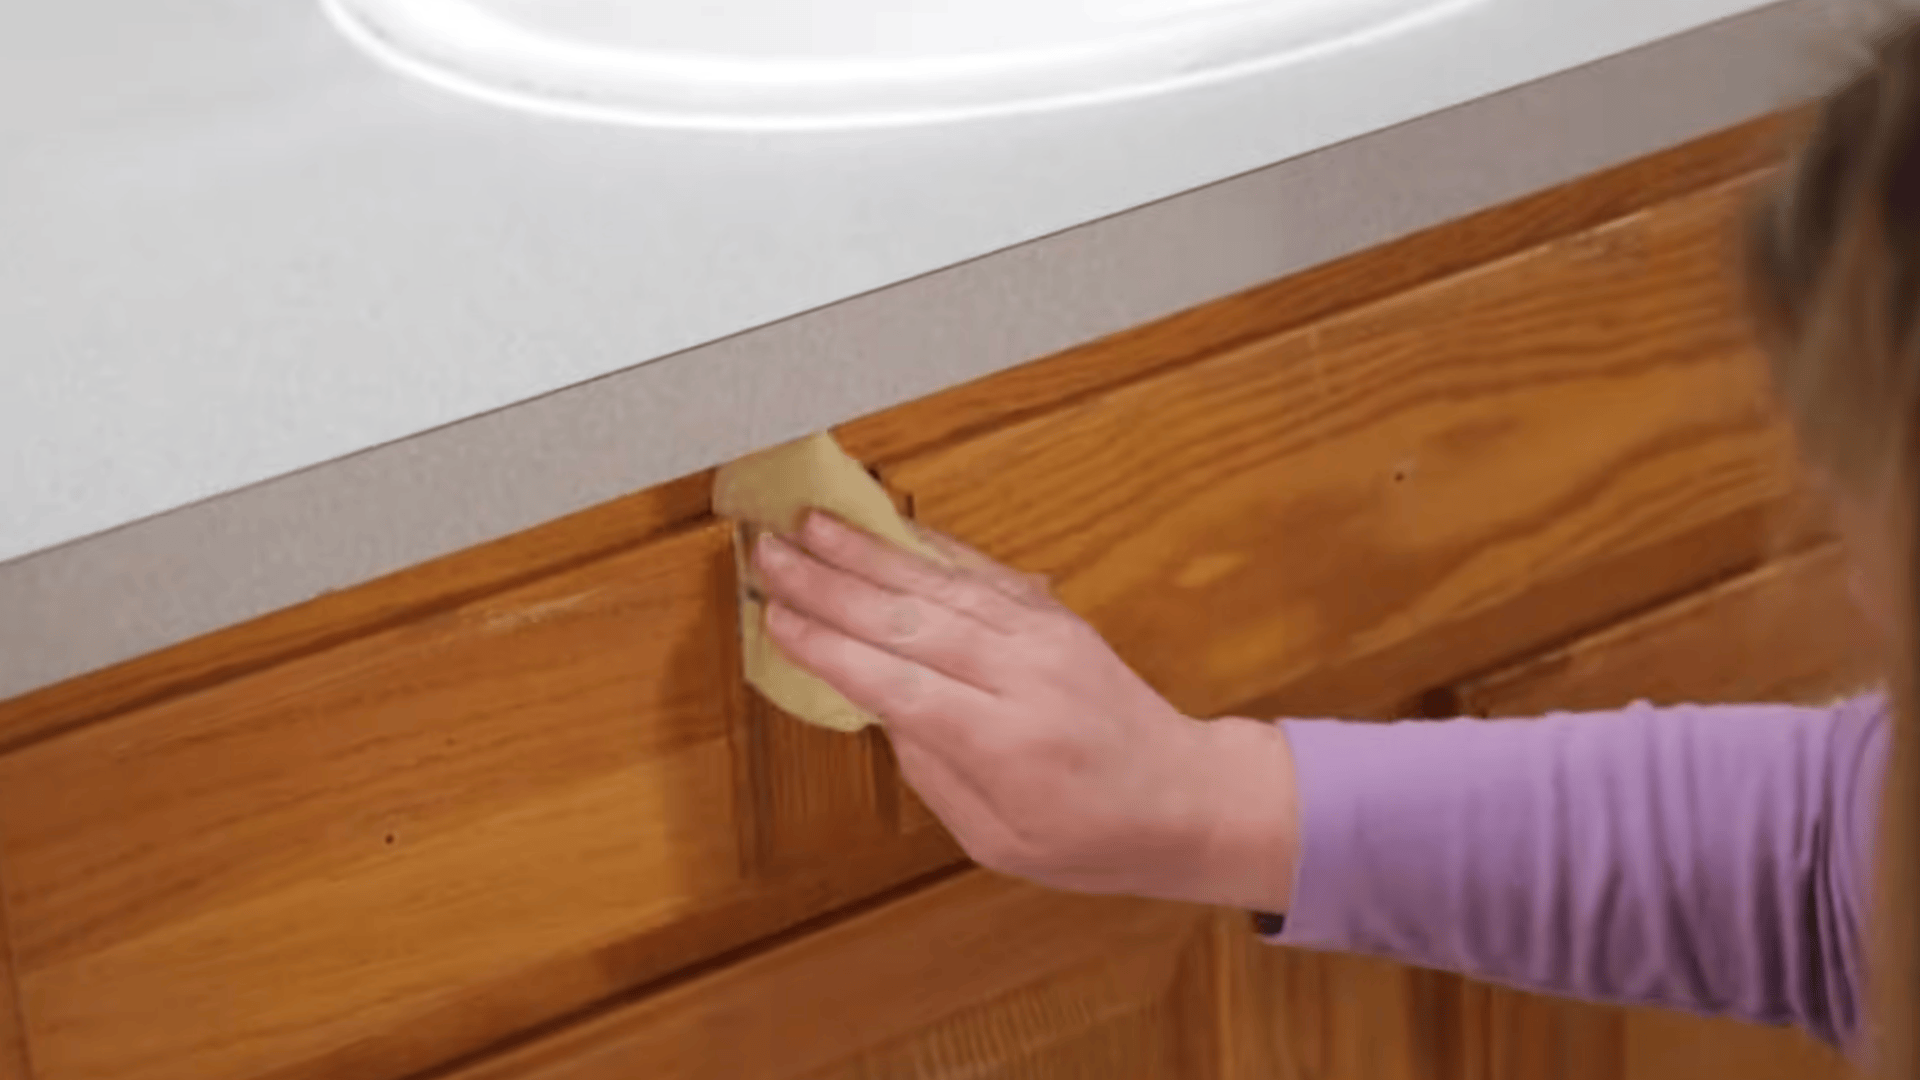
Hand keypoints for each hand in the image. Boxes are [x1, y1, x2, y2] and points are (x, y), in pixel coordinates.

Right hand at [751, 510, 1300, 912]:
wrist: (1186, 797)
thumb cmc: (1091, 838)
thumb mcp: (996, 840)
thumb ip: (932, 770)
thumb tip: (877, 703)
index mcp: (1005, 740)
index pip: (896, 682)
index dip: (829, 648)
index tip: (774, 618)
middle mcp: (1024, 675)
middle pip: (909, 618)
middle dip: (831, 584)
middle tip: (768, 551)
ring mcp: (1044, 636)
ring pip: (940, 584)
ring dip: (869, 551)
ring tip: (810, 523)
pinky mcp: (1055, 617)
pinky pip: (982, 574)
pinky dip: (931, 548)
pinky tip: (888, 526)